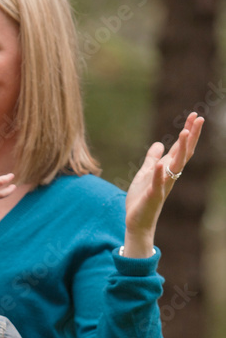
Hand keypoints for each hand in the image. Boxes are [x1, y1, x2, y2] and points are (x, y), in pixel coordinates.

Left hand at [123, 112, 202, 257]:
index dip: (188, 132)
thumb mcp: (145, 173)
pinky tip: (161, 163)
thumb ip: (152, 159)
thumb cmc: (142, 198)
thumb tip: (159, 143)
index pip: (180, 148)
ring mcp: (163, 186)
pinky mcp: (153, 196)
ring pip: (175, 166)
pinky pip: (157, 183)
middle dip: (191, 136)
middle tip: (199, 118)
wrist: (137, 222)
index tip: (196, 116)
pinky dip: (159, 174)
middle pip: (184, 153)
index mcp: (167, 169)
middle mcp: (169, 176)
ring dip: (180, 150)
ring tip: (183, 133)